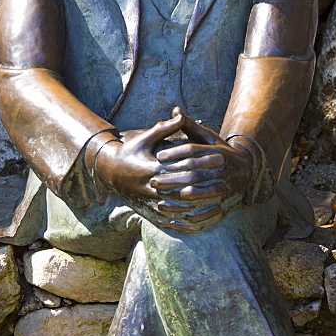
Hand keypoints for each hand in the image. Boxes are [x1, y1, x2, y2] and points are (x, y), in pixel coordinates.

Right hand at [93, 112, 215, 229]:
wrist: (109, 172)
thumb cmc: (130, 152)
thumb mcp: (145, 138)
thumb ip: (165, 128)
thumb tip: (181, 114)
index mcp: (151, 168)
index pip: (182, 167)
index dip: (203, 164)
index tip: (220, 158)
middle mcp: (150, 188)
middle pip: (183, 190)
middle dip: (206, 187)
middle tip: (226, 183)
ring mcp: (149, 202)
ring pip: (179, 208)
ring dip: (199, 207)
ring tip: (218, 203)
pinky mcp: (148, 213)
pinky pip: (170, 220)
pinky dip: (185, 221)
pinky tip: (200, 218)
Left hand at [149, 109, 253, 228]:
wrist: (248, 169)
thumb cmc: (221, 151)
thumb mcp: (208, 138)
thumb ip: (190, 127)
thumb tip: (175, 110)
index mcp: (218, 151)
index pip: (193, 151)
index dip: (175, 153)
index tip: (158, 157)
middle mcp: (223, 168)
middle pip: (194, 173)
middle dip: (172, 177)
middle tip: (153, 180)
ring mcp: (226, 184)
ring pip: (201, 191)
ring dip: (179, 194)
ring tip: (162, 196)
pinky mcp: (227, 198)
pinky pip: (210, 206)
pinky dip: (194, 210)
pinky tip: (178, 211)